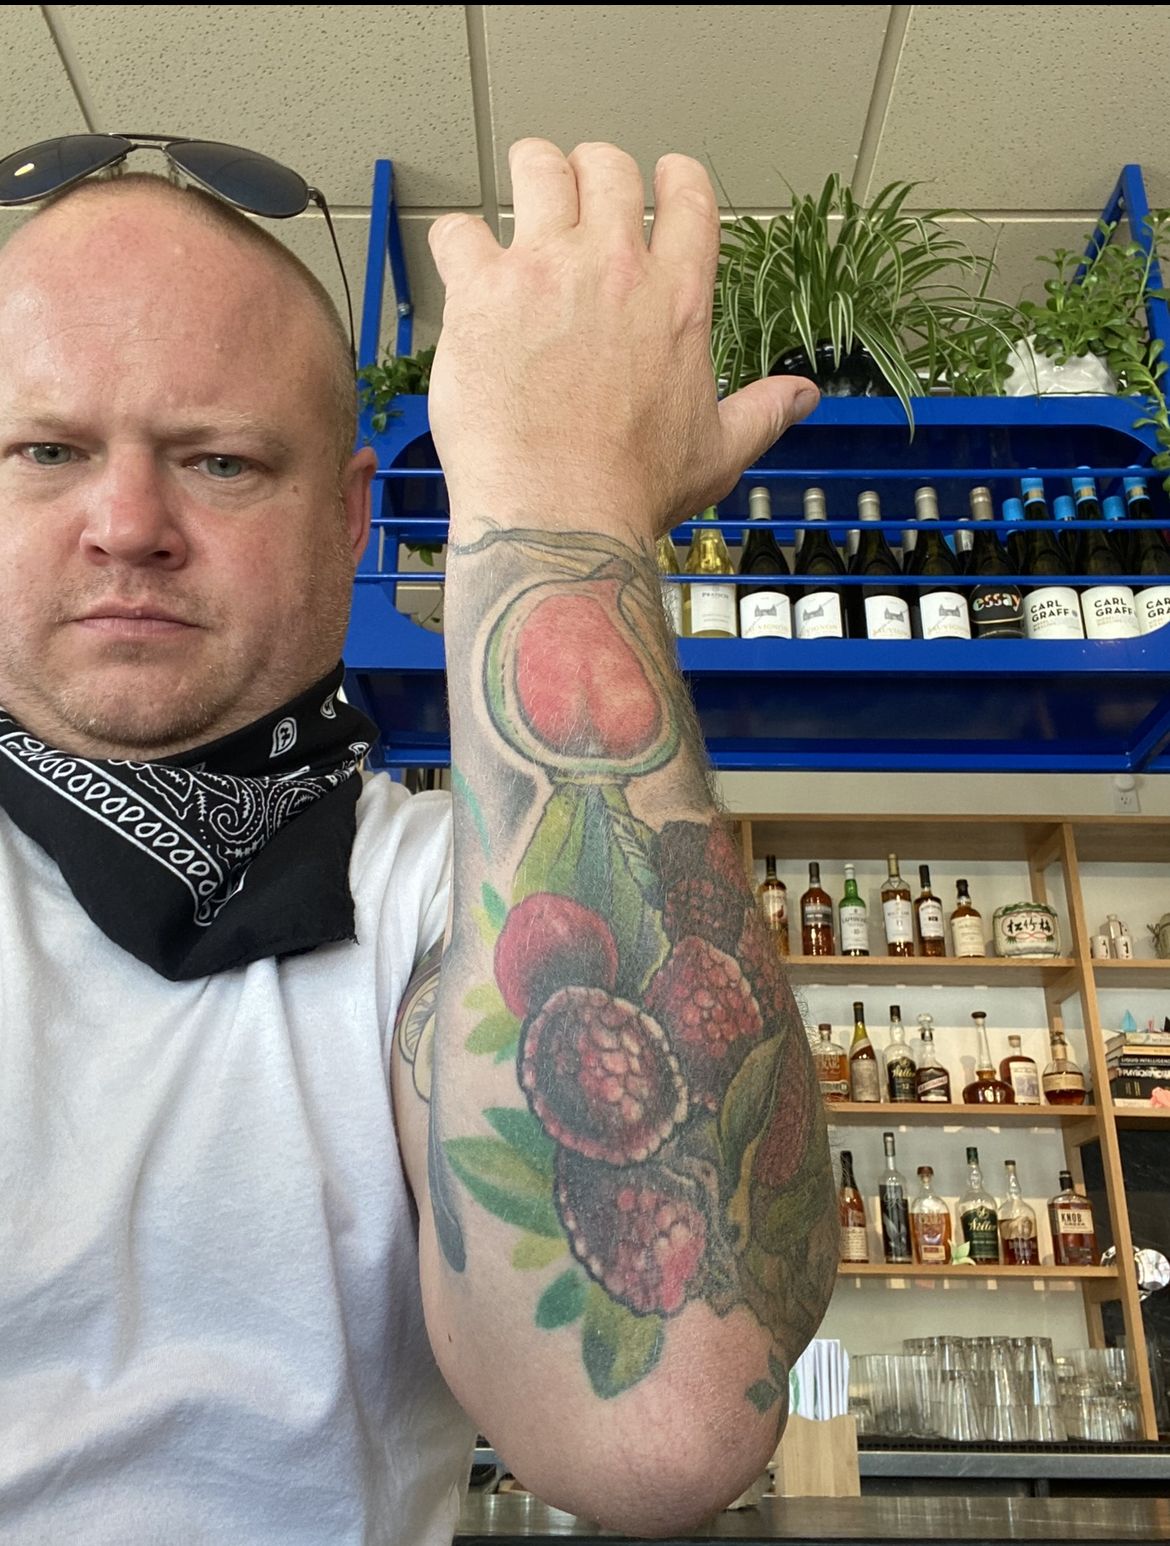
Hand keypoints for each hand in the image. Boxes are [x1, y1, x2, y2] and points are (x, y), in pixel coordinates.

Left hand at [427, 139, 817, 538]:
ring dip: (531, 177)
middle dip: (593, 174)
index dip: (674, 178)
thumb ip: (763, 413)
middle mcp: (612, 269)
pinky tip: (465, 263)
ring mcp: (544, 273)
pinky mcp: (483, 293)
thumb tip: (802, 397)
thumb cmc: (630, 492)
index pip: (688, 196)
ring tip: (523, 202)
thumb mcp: (719, 452)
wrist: (559, 515)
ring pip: (536, 169)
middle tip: (579, 197)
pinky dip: (459, 242)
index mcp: (675, 299)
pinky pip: (459, 231)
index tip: (661, 181)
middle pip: (606, 167)